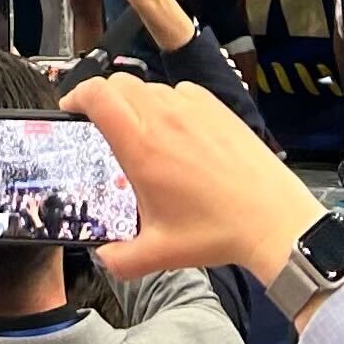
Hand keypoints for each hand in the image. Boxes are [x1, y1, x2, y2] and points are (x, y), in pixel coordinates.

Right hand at [61, 74, 319, 304]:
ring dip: (135, 101)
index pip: (96, 96)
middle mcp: (164, 119)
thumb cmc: (217, 233)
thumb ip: (119, 259)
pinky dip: (168, 102)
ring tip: (140, 129)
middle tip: (100, 121)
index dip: (76, 96)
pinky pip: (181, 91)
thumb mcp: (158, 254)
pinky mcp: (217, 108)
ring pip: (150, 87)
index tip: (72, 109)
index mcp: (141, 147)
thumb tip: (103, 257)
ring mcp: (193, 109)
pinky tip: (175, 129)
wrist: (271, 219)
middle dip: (102, 97)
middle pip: (118, 83)